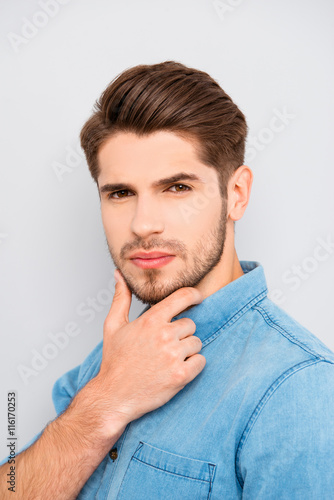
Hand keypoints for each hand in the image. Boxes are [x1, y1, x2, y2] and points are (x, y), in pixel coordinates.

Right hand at [94, 269, 205, 433]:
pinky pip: (201, 362)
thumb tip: (120, 275)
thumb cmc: (114, 361)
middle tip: (165, 346)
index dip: (194, 295)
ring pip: (197, 343)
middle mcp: (164, 335)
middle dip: (182, 333)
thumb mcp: (113, 325)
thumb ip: (121, 297)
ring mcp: (173, 356)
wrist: (113, 396)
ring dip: (187, 350)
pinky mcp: (181, 375)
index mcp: (151, 320)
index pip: (183, 297)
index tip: (197, 297)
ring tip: (168, 359)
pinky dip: (193, 366)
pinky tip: (176, 370)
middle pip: (191, 324)